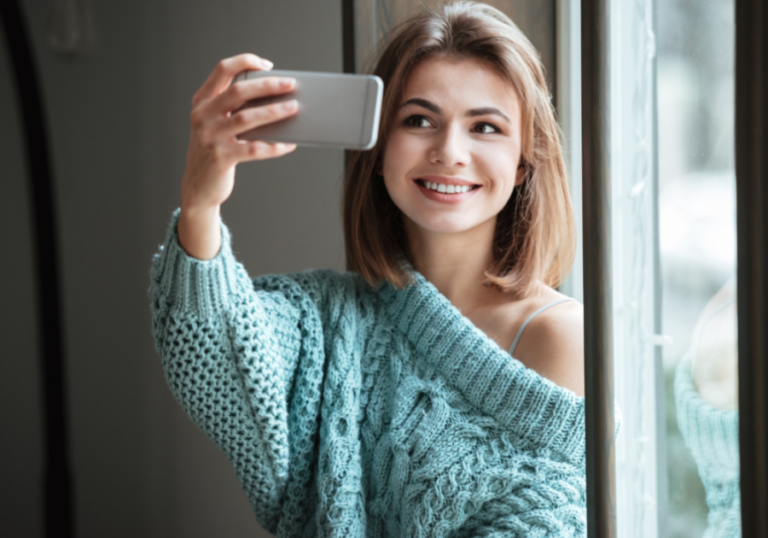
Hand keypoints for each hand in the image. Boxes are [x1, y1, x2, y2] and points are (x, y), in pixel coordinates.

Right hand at [178, 53, 297, 258]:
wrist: (198, 185)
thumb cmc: (213, 150)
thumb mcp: (215, 124)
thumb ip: (234, 109)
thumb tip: (274, 98)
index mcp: (202, 101)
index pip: (222, 69)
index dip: (246, 61)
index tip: (267, 65)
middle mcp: (203, 116)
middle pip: (238, 91)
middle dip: (268, 85)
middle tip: (290, 85)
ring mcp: (210, 137)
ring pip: (247, 118)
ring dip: (273, 112)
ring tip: (293, 109)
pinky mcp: (221, 158)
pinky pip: (254, 148)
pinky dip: (274, 146)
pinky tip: (288, 144)